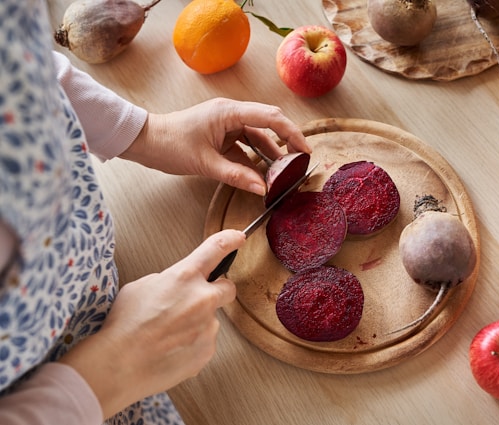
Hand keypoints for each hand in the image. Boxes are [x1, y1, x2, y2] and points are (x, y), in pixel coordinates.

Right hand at [58, 229, 243, 418]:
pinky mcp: (207, 350)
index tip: (237, 238)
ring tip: (167, 335)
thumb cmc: (125, 325)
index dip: (229, 240)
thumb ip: (167, 280)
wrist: (119, 364)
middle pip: (227, 288)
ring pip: (210, 320)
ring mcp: (208, 326)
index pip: (215, 249)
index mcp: (184, 277)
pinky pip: (204, 343)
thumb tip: (175, 285)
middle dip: (216, 291)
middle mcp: (202, 299)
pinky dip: (191, 345)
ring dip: (196, 324)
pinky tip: (170, 350)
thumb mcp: (141, 286)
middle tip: (195, 302)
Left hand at [120, 98, 311, 195]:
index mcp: (228, 112)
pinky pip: (244, 147)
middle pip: (268, 126)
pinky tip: (262, 176)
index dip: (292, 133)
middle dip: (286, 143)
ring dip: (270, 155)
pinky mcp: (221, 136)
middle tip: (301, 162)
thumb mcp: (205, 163)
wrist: (144, 141)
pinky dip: (254, 161)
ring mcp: (226, 125)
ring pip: (257, 138)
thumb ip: (236, 175)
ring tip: (283, 174)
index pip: (270, 118)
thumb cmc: (169, 144)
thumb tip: (262, 188)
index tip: (305, 150)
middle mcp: (231, 114)